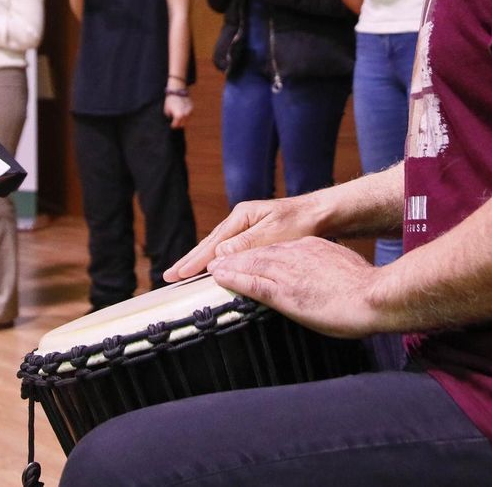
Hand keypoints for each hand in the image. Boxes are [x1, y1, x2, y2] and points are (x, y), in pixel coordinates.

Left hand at [164, 92, 191, 127]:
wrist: (177, 90)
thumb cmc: (170, 101)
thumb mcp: (167, 111)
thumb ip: (170, 118)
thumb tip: (172, 121)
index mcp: (178, 116)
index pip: (175, 125)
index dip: (172, 125)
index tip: (171, 124)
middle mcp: (185, 114)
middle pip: (182, 124)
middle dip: (178, 123)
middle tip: (175, 121)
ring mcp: (190, 111)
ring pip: (187, 120)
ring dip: (183, 119)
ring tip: (179, 115)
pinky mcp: (192, 107)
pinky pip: (190, 114)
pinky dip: (186, 114)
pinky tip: (182, 111)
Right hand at [165, 195, 325, 281]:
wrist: (322, 215)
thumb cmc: (301, 222)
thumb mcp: (274, 234)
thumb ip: (247, 245)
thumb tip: (219, 255)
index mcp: (242, 216)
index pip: (213, 243)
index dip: (194, 261)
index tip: (177, 275)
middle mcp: (240, 220)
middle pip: (209, 244)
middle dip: (189, 261)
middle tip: (168, 277)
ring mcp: (246, 228)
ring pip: (217, 247)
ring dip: (199, 262)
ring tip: (182, 274)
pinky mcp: (254, 237)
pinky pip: (228, 250)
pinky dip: (216, 261)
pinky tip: (210, 269)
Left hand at [208, 237, 383, 338]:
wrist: (375, 296)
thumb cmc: (369, 290)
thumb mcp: (345, 269)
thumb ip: (329, 271)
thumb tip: (329, 281)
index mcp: (311, 249)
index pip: (277, 251)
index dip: (258, 256)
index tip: (245, 261)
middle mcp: (296, 255)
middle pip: (258, 254)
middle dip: (235, 258)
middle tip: (215, 262)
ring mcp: (289, 272)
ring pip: (250, 265)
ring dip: (227, 266)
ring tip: (210, 268)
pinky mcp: (284, 291)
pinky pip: (252, 282)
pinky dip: (232, 278)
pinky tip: (218, 277)